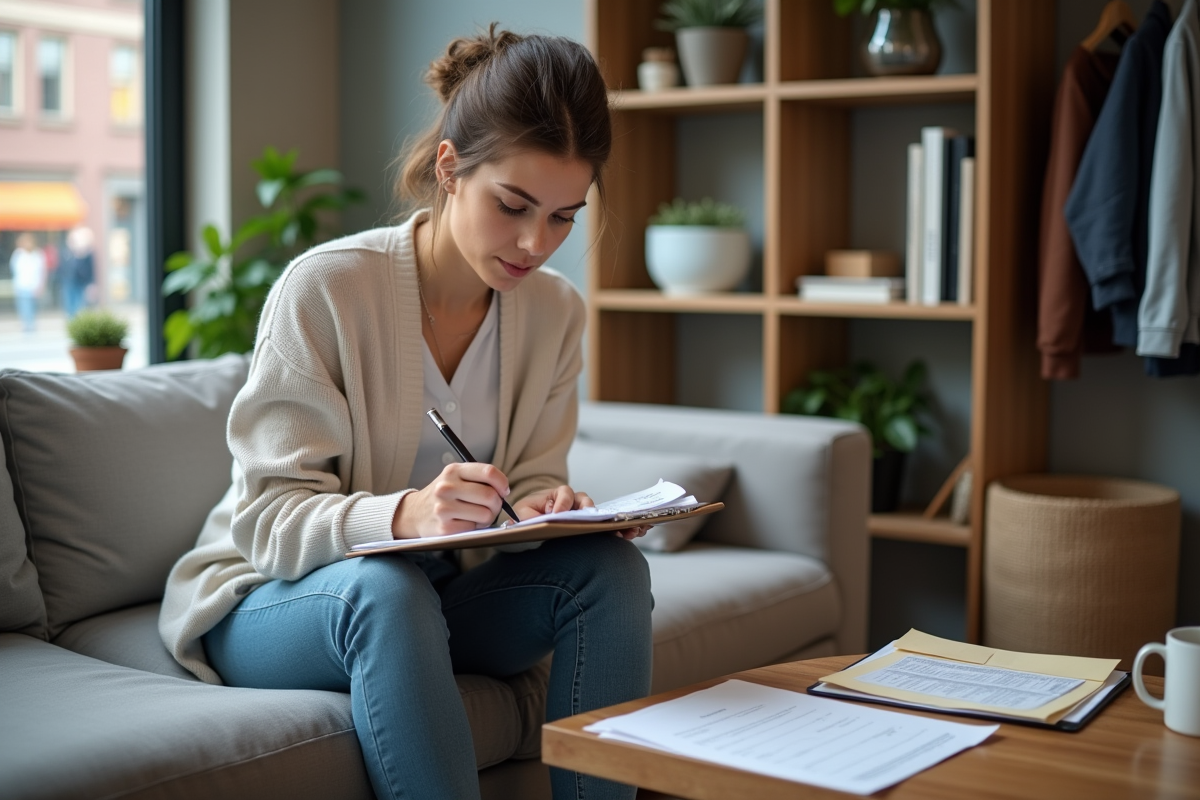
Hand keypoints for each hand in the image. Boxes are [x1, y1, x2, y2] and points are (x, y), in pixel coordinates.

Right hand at [393, 462, 509, 537]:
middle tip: (492, 507)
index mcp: (453, 471)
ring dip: (487, 518)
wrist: (413, 513)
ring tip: (476, 515)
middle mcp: (446, 487)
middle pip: (490, 495)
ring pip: (486, 514)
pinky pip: (474, 528)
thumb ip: (478, 478)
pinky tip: (465, 523)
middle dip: (497, 504)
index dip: (502, 483)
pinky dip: (475, 528)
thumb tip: (503, 491)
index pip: (488, 472)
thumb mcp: (455, 478)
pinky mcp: (444, 528)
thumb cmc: (442, 495)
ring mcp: (444, 508)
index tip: (503, 490)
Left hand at [512, 485, 649, 540]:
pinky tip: (631, 533)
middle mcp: (572, 502)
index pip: (564, 493)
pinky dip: (619, 528)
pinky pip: (607, 525)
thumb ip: (527, 518)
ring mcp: (582, 514)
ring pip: (600, 512)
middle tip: (595, 519)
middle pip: (586, 501)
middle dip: (593, 510)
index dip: (562, 502)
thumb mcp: (522, 517)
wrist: (528, 528)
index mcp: (555, 497)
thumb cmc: (525, 520)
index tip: (558, 514)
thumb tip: (531, 522)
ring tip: (625, 528)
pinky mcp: (590, 526)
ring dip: (613, 520)